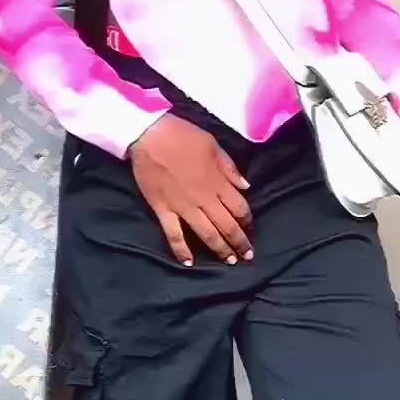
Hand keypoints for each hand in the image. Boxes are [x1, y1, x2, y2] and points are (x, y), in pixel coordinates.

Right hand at [129, 114, 253, 266]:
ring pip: (206, 233)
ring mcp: (183, 207)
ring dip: (219, 249)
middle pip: (227, 225)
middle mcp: (204, 199)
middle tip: (248, 255)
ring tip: (229, 261)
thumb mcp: (214, 145)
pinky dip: (181, 250)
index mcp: (218, 182)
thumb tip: (246, 186)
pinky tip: (189, 263)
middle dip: (240, 242)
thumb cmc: (183, 136)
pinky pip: (174, 235)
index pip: (239, 207)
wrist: (150, 135)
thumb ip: (230, 168)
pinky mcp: (163, 210)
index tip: (250, 226)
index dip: (247, 219)